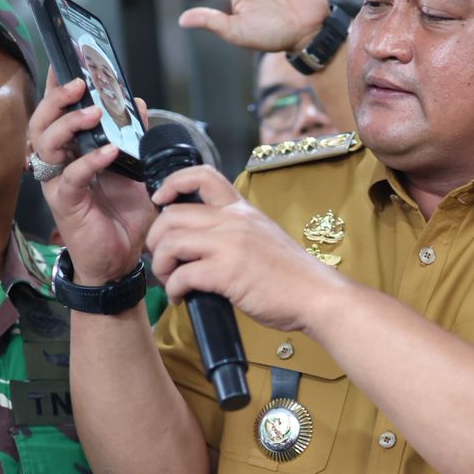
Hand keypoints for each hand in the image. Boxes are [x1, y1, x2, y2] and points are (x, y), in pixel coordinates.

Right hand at [27, 70, 157, 284]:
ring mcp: (58, 182)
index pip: (58, 112)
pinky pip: (70, 176)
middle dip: (55, 99)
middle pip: (41, 121)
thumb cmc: (124, 215)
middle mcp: (59, 163)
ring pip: (45, 144)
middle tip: (77, 82)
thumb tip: (138, 103)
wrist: (122, 260)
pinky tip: (109, 152)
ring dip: (67, 124)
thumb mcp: (137, 170)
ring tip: (92, 112)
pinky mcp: (65, 203)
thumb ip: (136, 136)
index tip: (63, 59)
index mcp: (72, 150)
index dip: (55, 86)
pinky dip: (89, 161)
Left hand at [145, 166, 347, 332]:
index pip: (202, 176)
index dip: (172, 184)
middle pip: (172, 215)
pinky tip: (181, 298)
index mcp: (242, 210)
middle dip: (156, 239)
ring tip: (170, 282)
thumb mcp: (263, 238)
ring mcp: (230, 245)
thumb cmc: (292, 275)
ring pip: (170, 242)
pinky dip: (174, 289)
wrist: (317, 295)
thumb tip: (203, 246)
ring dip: (161, 265)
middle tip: (161, 259)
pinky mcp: (227, 272)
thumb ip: (236, 233)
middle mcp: (234, 221)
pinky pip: (182, 275)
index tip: (161, 201)